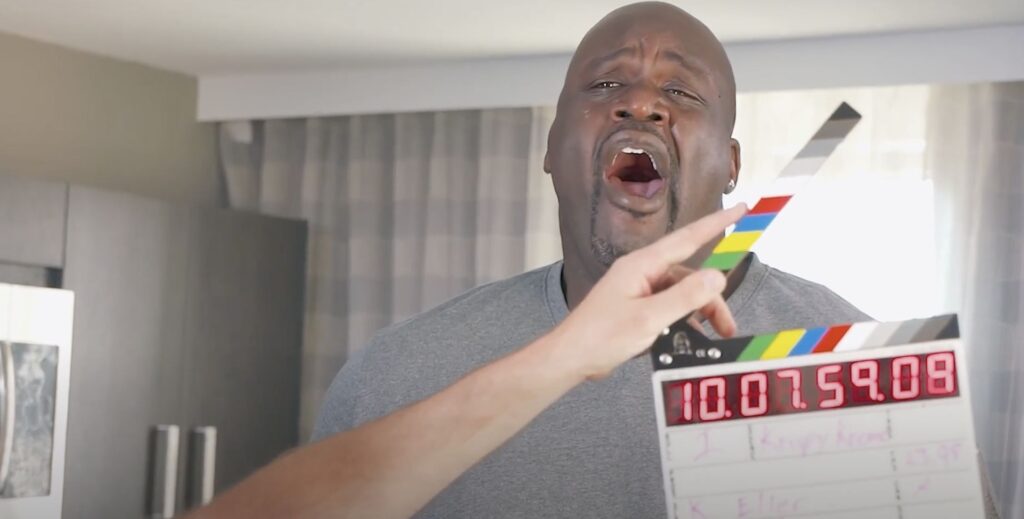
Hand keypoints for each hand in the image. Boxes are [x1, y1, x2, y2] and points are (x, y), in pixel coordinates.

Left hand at [551, 204, 746, 379]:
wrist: (571, 358)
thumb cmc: (601, 336)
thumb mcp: (649, 318)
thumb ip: (685, 297)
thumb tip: (718, 277)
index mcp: (642, 265)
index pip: (687, 238)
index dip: (717, 223)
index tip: (741, 208)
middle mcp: (641, 272)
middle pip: (689, 276)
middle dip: (712, 299)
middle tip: (728, 326)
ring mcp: (638, 290)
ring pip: (681, 294)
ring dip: (699, 313)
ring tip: (714, 338)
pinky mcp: (636, 308)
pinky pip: (669, 307)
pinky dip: (683, 320)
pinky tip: (689, 339)